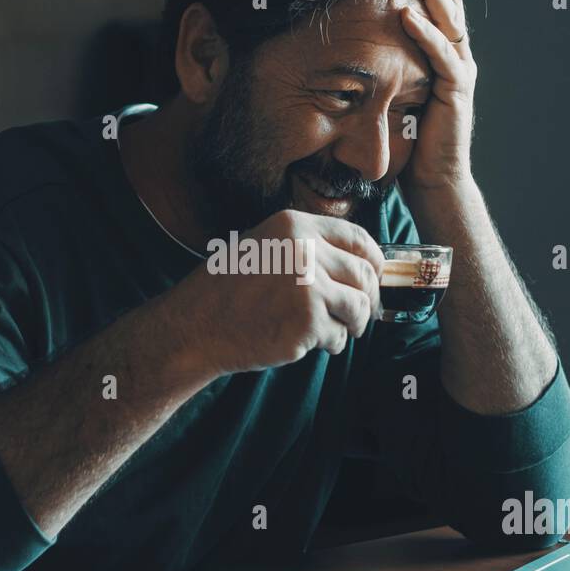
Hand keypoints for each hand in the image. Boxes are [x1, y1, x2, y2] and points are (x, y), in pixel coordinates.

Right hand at [171, 210, 384, 375]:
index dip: (373, 262)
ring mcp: (308, 286)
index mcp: (295, 226)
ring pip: (359, 307)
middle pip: (365, 275)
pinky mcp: (307, 322)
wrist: (196, 326)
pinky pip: (339, 336)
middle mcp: (305, 250)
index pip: (358, 239)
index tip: (373, 279)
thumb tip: (363, 267)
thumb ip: (309, 249)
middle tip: (356, 316)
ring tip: (328, 331)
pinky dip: (328, 344)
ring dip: (350, 324)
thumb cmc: (230, 292)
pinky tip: (302, 342)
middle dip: (366, 299)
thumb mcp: (266, 248)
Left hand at [398, 0, 477, 192]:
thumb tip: (355, 41)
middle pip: (451, 5)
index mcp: (445, 55)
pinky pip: (443, 55)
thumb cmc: (410, 138)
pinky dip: (426, 34)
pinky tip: (407, 16)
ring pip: (451, 23)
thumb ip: (391, 64)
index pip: (442, 7)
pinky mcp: (457, 91)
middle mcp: (457, 58)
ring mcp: (460, 73)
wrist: (432, 179)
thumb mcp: (398, 91)